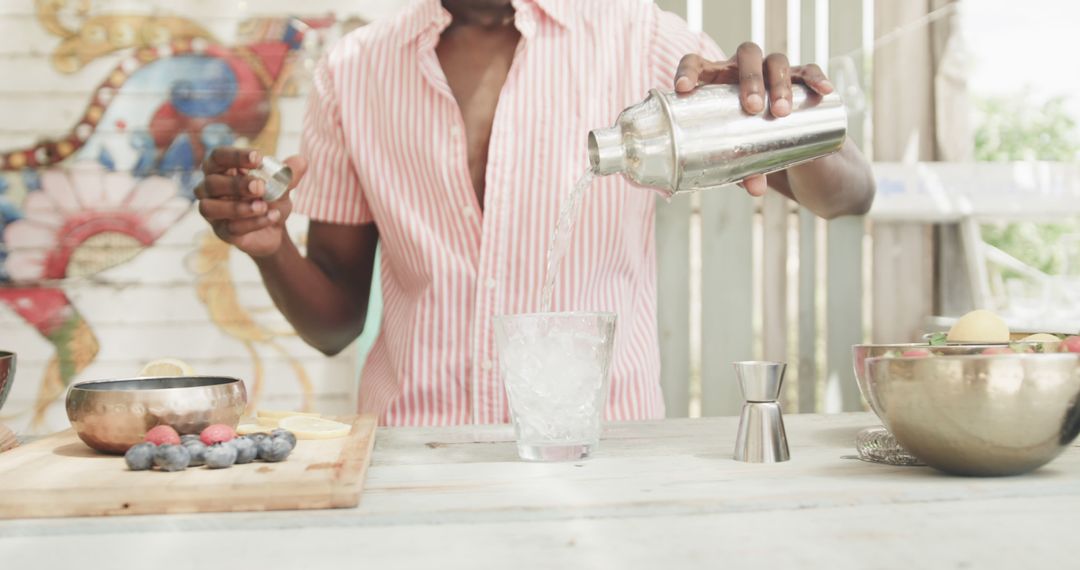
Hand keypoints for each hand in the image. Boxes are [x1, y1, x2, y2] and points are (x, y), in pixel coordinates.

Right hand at [194, 147, 307, 257]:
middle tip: (260, 186)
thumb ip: (287, 174)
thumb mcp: (282, 185)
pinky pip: (230, 228)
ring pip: (210, 208)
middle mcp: (209, 189)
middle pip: (211, 183)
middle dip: (237, 184)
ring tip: (263, 206)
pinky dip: (252, 223)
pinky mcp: (221, 232)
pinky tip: (271, 218)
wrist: (275, 228)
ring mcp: (212, 212)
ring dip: (238, 207)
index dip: (235, 156)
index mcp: (221, 169)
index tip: (258, 158)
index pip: (218, 156)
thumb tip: (301, 161)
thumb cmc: (270, 198)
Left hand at [674, 43, 833, 196]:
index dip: (689, 71)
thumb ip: (746, 172)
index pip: (698, 63)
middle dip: (749, 79)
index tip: (684, 89)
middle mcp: (744, 71)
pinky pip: (809, 72)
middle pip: (746, 55)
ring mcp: (773, 72)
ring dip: (779, 82)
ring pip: (776, 61)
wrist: (791, 154)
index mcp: (718, 84)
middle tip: (753, 108)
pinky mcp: (801, 81)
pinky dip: (816, 79)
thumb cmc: (751, 152)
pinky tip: (823, 91)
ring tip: (782, 111)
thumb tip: (756, 187)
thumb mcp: (743, 162)